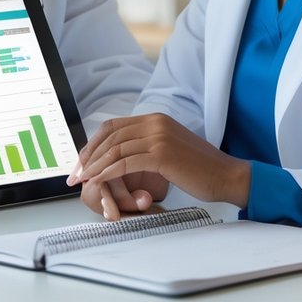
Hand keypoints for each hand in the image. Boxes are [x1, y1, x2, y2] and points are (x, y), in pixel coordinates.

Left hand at [68, 113, 250, 219]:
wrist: (227, 176)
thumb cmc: (199, 170)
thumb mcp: (169, 150)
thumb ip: (147, 146)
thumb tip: (121, 155)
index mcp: (155, 118)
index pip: (113, 126)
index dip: (93, 143)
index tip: (81, 162)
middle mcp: (155, 122)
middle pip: (109, 135)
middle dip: (87, 155)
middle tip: (74, 174)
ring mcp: (159, 136)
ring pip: (115, 149)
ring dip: (94, 166)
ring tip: (82, 181)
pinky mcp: (162, 154)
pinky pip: (125, 162)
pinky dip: (107, 173)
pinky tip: (98, 183)